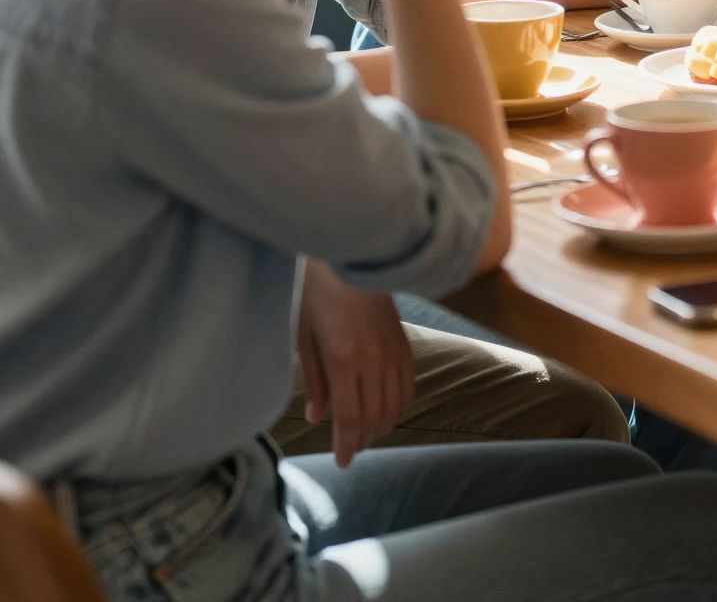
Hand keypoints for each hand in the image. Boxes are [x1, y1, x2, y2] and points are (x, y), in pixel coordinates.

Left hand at [296, 263, 414, 468]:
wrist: (351, 257)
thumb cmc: (317, 295)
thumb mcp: (304, 337)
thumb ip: (313, 380)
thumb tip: (316, 416)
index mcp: (344, 359)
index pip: (350, 417)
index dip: (347, 445)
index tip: (342, 463)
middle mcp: (374, 359)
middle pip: (376, 416)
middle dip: (363, 439)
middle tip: (350, 449)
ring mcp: (394, 350)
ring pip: (396, 404)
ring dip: (382, 425)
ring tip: (366, 433)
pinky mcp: (405, 342)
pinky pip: (409, 384)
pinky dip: (399, 404)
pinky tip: (386, 408)